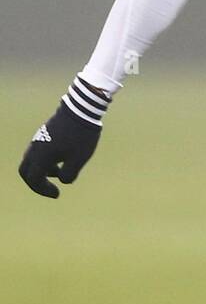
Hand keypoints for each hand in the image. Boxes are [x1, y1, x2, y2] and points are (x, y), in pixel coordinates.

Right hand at [19, 79, 108, 196]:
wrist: (81, 109)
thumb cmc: (81, 136)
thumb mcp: (78, 159)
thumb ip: (69, 174)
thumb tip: (62, 179)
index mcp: (41, 157)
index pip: (34, 179)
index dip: (43, 190)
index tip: (57, 194)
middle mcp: (35, 148)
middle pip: (25, 171)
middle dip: (36, 183)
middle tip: (50, 189)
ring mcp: (37, 139)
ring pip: (31, 161)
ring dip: (42, 171)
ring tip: (61, 172)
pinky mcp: (43, 134)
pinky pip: (37, 152)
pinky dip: (44, 161)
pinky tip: (61, 160)